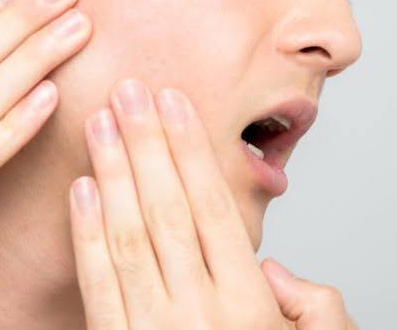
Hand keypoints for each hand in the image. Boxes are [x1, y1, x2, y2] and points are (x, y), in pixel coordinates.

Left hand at [68, 78, 358, 328]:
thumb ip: (314, 308)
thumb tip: (273, 268)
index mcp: (252, 308)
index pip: (214, 208)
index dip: (190, 151)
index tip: (173, 102)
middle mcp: (203, 315)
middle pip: (169, 209)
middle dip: (146, 144)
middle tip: (128, 89)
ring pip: (130, 236)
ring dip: (113, 174)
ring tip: (101, 122)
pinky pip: (99, 286)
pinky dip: (86, 236)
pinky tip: (81, 191)